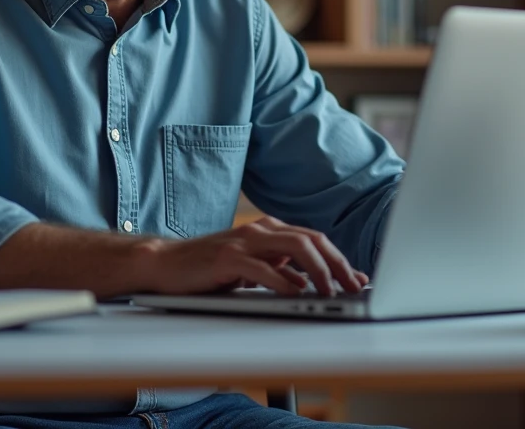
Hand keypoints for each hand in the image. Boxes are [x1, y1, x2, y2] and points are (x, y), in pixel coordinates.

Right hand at [137, 216, 369, 296]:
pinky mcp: (227, 257)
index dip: (340, 259)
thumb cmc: (209, 269)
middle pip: (312, 240)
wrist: (166, 263)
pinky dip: (284, 280)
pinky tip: (296, 293)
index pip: (315, 240)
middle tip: (354, 286)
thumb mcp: (252, 269)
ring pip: (294, 247)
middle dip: (338, 264)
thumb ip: (280, 271)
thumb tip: (311, 284)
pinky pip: (263, 267)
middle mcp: (260, 231)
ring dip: (318, 271)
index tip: (358, 279)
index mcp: (269, 231)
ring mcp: (244, 241)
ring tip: (331, 291)